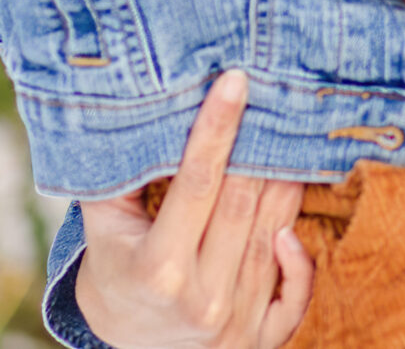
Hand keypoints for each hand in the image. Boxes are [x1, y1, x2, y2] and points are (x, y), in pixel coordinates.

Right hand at [74, 72, 313, 348]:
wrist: (125, 344)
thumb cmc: (116, 270)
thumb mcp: (104, 225)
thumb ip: (122, 175)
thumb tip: (143, 108)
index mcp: (159, 269)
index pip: (197, 183)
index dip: (217, 130)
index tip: (235, 82)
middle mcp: (202, 299)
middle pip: (242, 204)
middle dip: (257, 147)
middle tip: (272, 94)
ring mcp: (234, 323)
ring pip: (271, 236)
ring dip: (285, 184)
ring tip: (291, 136)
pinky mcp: (258, 341)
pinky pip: (294, 297)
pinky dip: (300, 262)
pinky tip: (292, 227)